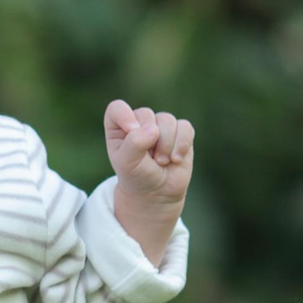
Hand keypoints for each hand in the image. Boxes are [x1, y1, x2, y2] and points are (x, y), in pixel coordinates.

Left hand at [103, 99, 194, 266]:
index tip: (131, 131)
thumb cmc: (137, 176)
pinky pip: (185, 127)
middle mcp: (139, 121)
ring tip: (161, 162)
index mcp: (118, 126)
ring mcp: (161, 125)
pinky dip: (182, 144)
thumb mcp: (127, 164)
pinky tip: (176, 159)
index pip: (117, 108)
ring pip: (167, 120)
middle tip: (148, 160)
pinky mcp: (180, 131)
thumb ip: (134, 144)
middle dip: (149, 140)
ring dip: (165, 145)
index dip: (125, 116)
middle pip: (146, 114)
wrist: (157, 193)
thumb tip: (153, 129)